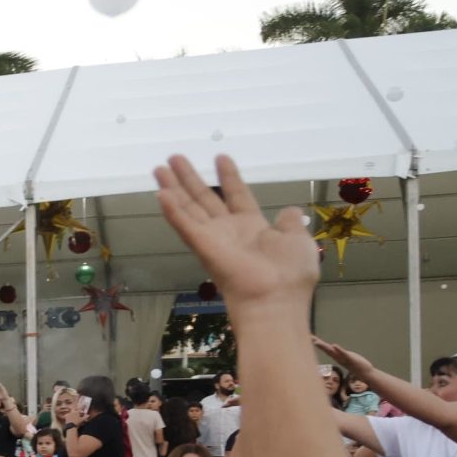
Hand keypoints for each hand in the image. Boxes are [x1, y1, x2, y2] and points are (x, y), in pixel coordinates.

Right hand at [152, 154, 318, 311]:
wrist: (275, 299)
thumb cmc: (290, 273)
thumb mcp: (297, 240)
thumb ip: (290, 224)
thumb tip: (289, 211)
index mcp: (252, 228)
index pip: (237, 195)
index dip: (229, 176)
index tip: (220, 156)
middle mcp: (229, 231)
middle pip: (204, 198)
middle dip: (189, 178)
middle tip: (173, 158)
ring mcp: (212, 239)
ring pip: (188, 207)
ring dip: (173, 187)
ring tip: (159, 167)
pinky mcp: (202, 246)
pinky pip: (184, 225)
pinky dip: (172, 210)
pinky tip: (161, 193)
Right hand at [311, 336, 374, 383]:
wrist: (366, 374)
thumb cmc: (357, 366)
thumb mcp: (348, 359)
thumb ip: (343, 355)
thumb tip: (339, 352)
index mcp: (338, 357)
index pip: (327, 349)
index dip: (319, 343)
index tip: (310, 337)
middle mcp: (338, 358)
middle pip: (327, 350)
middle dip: (318, 344)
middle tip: (310, 338)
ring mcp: (344, 359)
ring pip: (332, 352)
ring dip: (324, 347)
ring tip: (316, 342)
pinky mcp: (351, 359)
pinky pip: (343, 354)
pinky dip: (338, 350)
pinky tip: (334, 345)